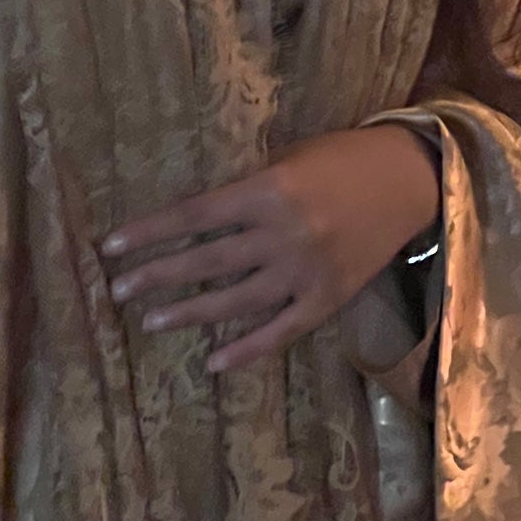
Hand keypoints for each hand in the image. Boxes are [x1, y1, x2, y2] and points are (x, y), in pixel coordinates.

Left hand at [101, 125, 438, 372]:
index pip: (194, 215)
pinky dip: (246, 349)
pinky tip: (213, 361)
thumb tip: (190, 221)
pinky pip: (281, 331)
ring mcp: (307, 271)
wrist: (410, 180)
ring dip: (190, 312)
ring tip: (149, 320)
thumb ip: (245, 191)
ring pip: (236, 299)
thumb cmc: (340, 159)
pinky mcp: (328, 299)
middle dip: (157, 275)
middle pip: (207, 260)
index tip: (110, 247)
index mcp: (270, 190)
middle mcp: (285, 233)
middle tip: (117, 291)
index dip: (150, 231)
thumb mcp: (288, 160)